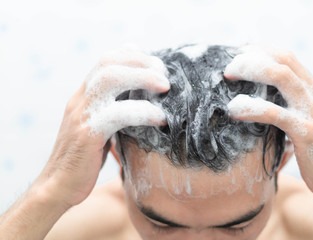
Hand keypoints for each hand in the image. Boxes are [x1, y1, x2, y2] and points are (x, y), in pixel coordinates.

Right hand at [37, 45, 169, 206]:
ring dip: (143, 78)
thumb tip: (144, 102)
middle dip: (140, 61)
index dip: (132, 55)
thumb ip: (115, 111)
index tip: (155, 63)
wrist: (58, 186)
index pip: (105, 61)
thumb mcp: (101, 128)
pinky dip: (144, 112)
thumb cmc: (86, 158)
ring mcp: (81, 114)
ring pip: (109, 79)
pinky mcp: (87, 134)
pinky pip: (118, 114)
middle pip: (108, 62)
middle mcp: (80, 99)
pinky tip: (161, 119)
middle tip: (164, 74)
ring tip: (166, 87)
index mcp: (84, 96)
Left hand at [224, 45, 312, 197]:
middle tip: (229, 67)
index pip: (287, 58)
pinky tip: (234, 110)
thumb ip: (290, 106)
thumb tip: (260, 100)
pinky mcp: (306, 132)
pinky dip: (251, 107)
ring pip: (280, 77)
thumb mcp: (307, 121)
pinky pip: (274, 113)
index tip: (239, 53)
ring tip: (228, 77)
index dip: (261, 50)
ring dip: (250, 71)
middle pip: (282, 60)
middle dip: (252, 57)